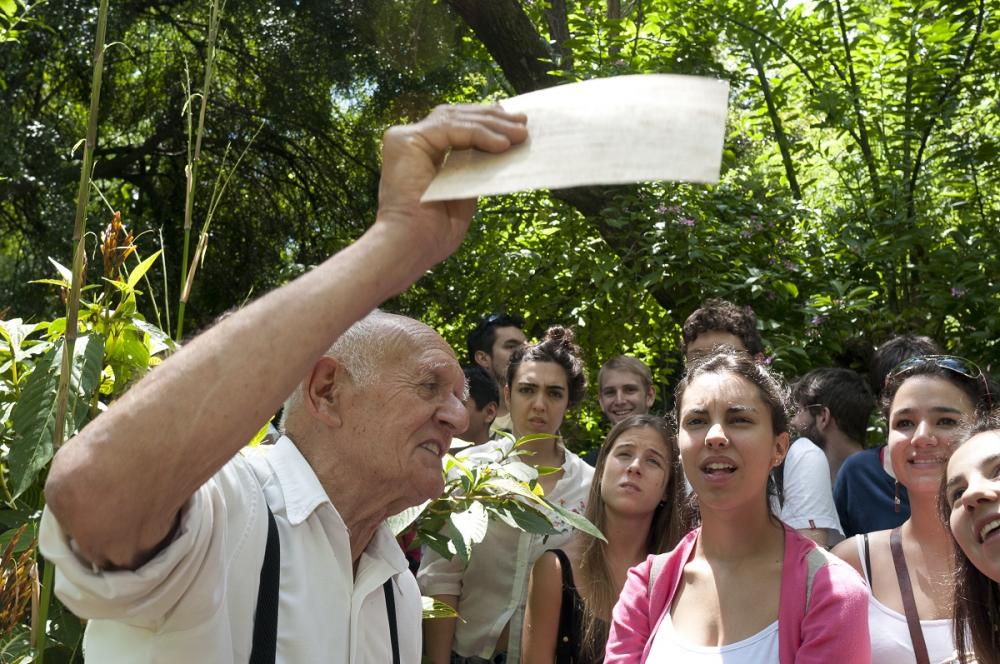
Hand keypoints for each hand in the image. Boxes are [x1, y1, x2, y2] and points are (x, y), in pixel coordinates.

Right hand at [374, 104, 527, 269]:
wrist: (413, 245)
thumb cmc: (435, 231)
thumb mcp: (465, 191)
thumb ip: (476, 166)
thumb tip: (503, 146)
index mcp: (421, 151)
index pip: (455, 125)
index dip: (484, 120)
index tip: (514, 123)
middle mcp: (409, 141)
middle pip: (456, 117)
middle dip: (492, 118)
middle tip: (523, 122)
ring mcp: (405, 138)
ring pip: (455, 119)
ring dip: (491, 124)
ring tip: (520, 134)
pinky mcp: (404, 140)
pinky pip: (451, 129)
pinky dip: (479, 134)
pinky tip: (502, 144)